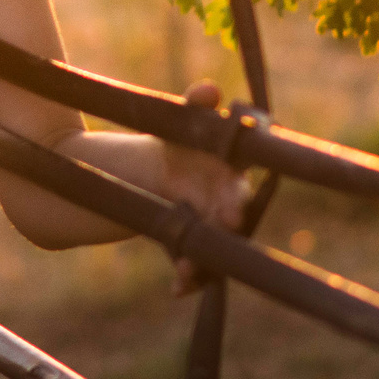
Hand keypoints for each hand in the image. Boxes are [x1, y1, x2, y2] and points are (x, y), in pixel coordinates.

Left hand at [158, 80, 251, 294]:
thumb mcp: (175, 122)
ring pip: (216, 246)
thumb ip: (193, 106)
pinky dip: (189, 278)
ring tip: (188, 272)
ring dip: (206, 261)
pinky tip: (179, 288)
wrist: (140, 171)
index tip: (234, 213)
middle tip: (220, 234)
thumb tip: (209, 89)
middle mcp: (226, 200)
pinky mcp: (192, 243)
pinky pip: (195, 262)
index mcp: (228, 169)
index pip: (238, 185)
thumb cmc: (173, 140)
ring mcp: (210, 223)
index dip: (238, 199)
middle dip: (227, 229)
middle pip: (231, 220)